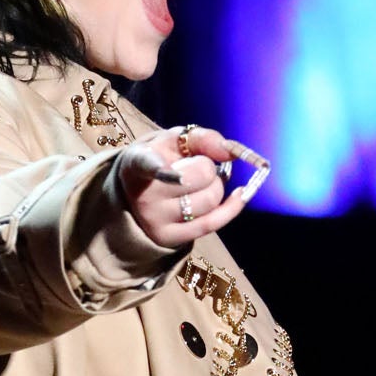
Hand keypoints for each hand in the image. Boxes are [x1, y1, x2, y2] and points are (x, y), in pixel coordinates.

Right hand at [118, 122, 264, 249]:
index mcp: (135, 162)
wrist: (137, 191)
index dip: (158, 168)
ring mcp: (154, 219)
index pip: (145, 165)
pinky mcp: (168, 237)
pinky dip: (232, 207)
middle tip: (200, 166)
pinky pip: (213, 223)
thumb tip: (231, 151)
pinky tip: (240, 194)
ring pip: (210, 201)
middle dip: (209, 168)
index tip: (167, 170)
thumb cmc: (159, 158)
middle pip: (199, 178)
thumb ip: (200, 138)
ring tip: (203, 183)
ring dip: (217, 187)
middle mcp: (142, 194)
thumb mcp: (171, 140)